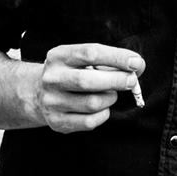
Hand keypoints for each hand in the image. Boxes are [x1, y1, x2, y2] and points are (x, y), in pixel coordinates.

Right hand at [28, 43, 143, 133]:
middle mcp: (51, 78)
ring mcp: (51, 101)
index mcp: (59, 56)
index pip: (90, 53)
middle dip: (117, 81)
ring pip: (92, 103)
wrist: (39, 93)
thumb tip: (138, 66)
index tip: (136, 62)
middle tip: (132, 81)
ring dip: (110, 98)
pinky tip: (101, 107)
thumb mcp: (85, 60)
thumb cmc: (74, 72)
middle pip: (88, 81)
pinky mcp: (56, 121)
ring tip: (110, 93)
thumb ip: (111, 61)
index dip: (117, 57)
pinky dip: (103, 114)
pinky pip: (90, 121)